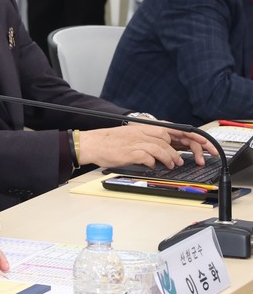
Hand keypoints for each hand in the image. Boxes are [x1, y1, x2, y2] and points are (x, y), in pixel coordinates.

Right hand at [80, 124, 216, 168]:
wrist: (92, 144)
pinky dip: (154, 163)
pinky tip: (153, 166)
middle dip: (179, 151)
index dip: (189, 137)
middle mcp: (141, 132)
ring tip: (171, 165)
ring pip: (162, 149)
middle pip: (168, 139)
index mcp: (142, 127)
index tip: (202, 145)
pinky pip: (150, 158)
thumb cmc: (109, 142)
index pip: (171, 129)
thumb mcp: (129, 136)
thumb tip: (161, 149)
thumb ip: (146, 139)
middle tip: (183, 161)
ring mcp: (137, 141)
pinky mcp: (132, 152)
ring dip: (170, 159)